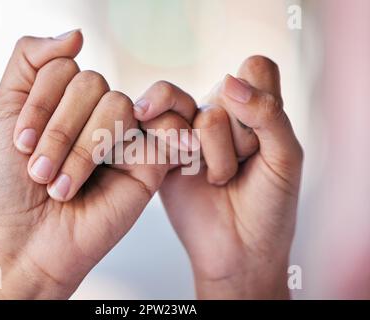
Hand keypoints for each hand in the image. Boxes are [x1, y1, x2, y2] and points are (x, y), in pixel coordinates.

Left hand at [0, 30, 178, 298]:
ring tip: (63, 187)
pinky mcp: (149, 162)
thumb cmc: (10, 186)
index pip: (65, 67)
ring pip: (117, 105)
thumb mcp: (3, 112)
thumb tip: (78, 34)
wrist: (27, 240)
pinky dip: (159, 129)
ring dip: (83, 148)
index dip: (40, 103)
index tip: (20, 144)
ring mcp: (125, 136)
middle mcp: (97, 113)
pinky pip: (166, 127)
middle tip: (40, 171)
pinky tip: (135, 147)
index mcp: (67, 100)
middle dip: (59, 129)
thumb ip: (31, 62)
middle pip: (92, 84)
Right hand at [134, 56, 302, 298]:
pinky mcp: (161, 148)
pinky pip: (160, 124)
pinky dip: (176, 149)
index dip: (261, 102)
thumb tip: (229, 82)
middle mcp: (219, 112)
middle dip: (239, 140)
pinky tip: (184, 170)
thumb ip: (268, 114)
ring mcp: (188, 129)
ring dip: (213, 154)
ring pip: (198, 111)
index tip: (263, 142)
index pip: (255, 68)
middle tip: (241, 169)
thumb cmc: (269, 207)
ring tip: (215, 178)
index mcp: (254, 109)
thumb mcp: (286, 158)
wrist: (238, 251)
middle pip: (226, 92)